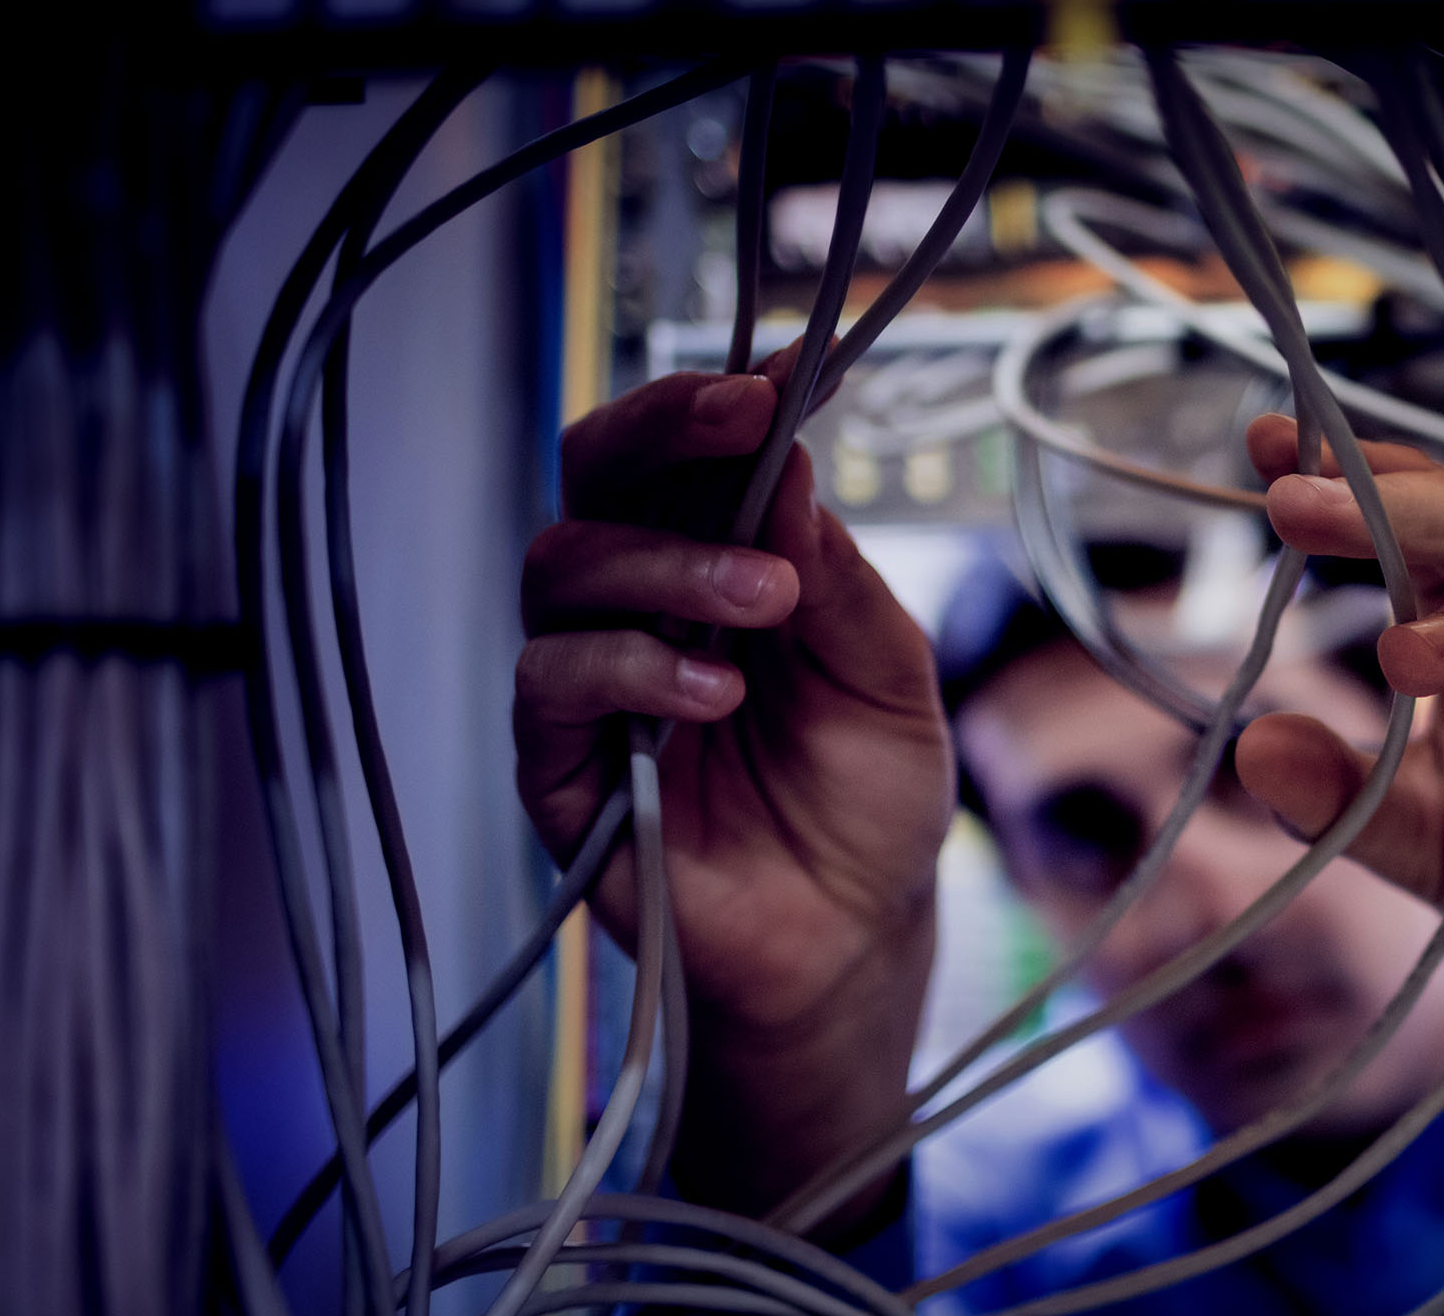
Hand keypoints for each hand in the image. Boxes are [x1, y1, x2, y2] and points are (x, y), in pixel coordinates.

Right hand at [512, 338, 948, 1218]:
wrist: (853, 943)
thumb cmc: (869, 804)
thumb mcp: (892, 680)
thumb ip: (838, 580)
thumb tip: (791, 461)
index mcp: (719, 561)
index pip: (681, 452)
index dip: (713, 404)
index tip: (778, 377)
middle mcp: (639, 604)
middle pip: (594, 477)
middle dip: (662, 434)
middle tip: (748, 426)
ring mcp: (593, 682)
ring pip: (564, 566)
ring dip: (667, 562)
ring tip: (767, 601)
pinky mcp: (561, 767)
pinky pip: (551, 683)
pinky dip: (631, 666)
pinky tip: (714, 690)